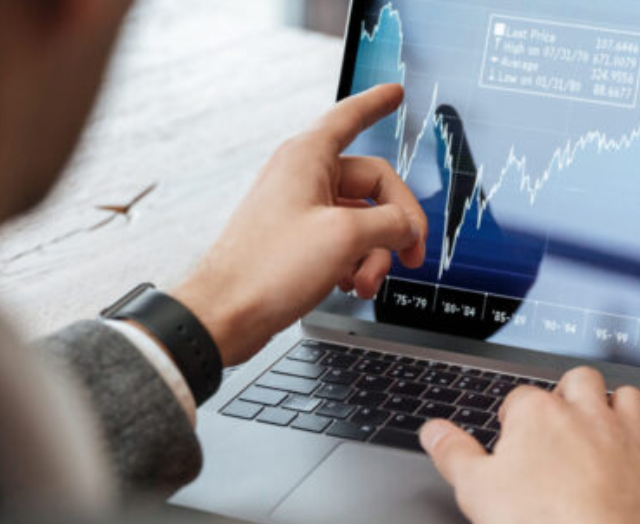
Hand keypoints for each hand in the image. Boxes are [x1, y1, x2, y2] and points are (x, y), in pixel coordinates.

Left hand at [173, 84, 426, 365]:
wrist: (227, 313)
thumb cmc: (268, 268)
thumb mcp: (345, 237)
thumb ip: (390, 224)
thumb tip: (409, 227)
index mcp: (308, 158)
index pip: (350, 117)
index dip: (375, 104)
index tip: (394, 94)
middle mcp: (303, 179)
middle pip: (373, 185)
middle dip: (396, 224)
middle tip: (412, 254)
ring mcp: (301, 211)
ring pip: (362, 221)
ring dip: (375, 254)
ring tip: (367, 281)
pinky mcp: (298, 242)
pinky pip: (344, 242)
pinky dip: (357, 263)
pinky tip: (351, 283)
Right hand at [420, 367, 639, 523]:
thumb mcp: (476, 493)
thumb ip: (454, 455)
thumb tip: (433, 430)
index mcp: (539, 415)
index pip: (520, 399)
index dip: (512, 420)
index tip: (510, 443)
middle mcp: (587, 414)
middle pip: (579, 381)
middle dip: (568, 394)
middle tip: (558, 423)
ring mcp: (630, 437)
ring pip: (629, 396)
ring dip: (618, 405)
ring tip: (604, 425)